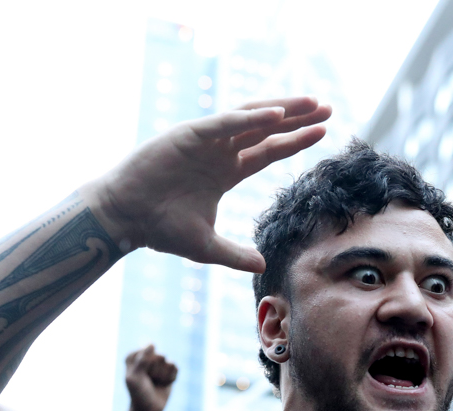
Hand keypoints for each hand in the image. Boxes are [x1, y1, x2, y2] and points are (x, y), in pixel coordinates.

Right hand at [85, 96, 330, 271]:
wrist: (125, 219)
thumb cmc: (160, 229)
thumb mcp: (206, 247)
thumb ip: (236, 255)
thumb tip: (262, 266)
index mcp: (225, 172)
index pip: (269, 151)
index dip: (295, 141)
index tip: (323, 132)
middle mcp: (219, 151)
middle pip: (266, 129)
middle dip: (298, 118)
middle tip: (328, 108)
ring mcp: (204, 140)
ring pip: (250, 118)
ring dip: (282, 109)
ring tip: (311, 102)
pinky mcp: (188, 134)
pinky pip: (225, 122)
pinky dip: (250, 117)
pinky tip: (277, 114)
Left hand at [124, 345, 177, 410]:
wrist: (147, 410)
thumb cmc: (138, 394)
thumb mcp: (135, 377)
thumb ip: (142, 359)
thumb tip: (152, 343)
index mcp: (133, 356)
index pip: (148, 353)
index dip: (146, 368)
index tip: (140, 377)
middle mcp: (145, 357)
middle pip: (160, 357)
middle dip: (156, 372)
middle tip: (148, 382)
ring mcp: (157, 363)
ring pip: (168, 363)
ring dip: (163, 376)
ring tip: (155, 383)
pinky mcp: (168, 370)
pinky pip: (175, 368)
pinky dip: (171, 378)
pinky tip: (164, 384)